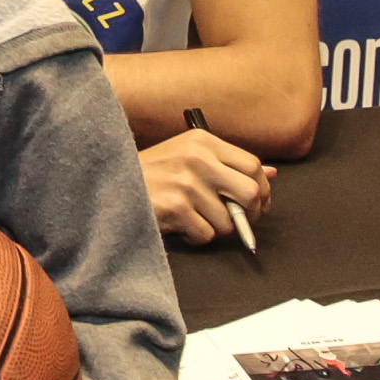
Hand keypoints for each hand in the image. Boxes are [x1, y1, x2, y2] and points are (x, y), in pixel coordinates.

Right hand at [145, 129, 272, 246]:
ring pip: (228, 220)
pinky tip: (180, 226)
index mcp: (202, 141)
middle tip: (239, 220)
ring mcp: (185, 183)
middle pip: (250, 192)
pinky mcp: (174, 208)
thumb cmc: (151, 174)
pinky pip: (206, 235)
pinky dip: (196, 237)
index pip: (252, 165)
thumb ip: (228, 164)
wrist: (108, 184)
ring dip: (215, 228)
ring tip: (194, 219)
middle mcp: (196, 158)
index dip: (261, 189)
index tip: (256, 202)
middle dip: (249, 213)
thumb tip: (271, 174)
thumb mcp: (188, 157)